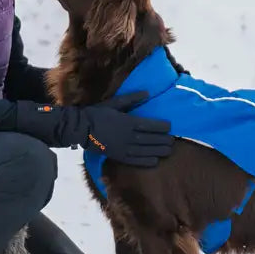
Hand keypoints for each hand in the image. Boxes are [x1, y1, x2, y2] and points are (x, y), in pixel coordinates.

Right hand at [14, 91, 172, 166]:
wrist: (81, 128)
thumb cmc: (98, 113)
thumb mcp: (115, 103)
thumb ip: (132, 98)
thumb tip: (147, 92)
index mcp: (128, 121)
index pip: (149, 125)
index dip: (161, 127)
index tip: (170, 127)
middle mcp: (128, 136)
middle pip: (150, 139)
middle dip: (162, 140)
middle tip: (173, 141)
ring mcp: (123, 148)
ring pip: (145, 150)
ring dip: (158, 151)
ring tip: (168, 151)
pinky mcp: (118, 156)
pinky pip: (135, 160)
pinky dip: (146, 161)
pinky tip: (155, 161)